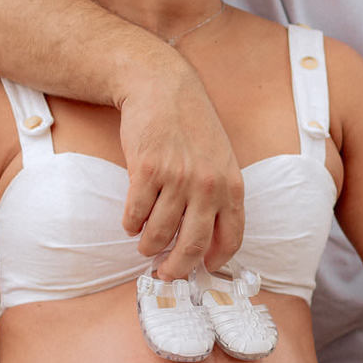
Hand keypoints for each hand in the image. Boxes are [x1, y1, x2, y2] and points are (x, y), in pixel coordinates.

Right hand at [118, 60, 244, 275]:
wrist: (163, 89)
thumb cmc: (192, 126)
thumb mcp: (220, 160)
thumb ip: (218, 195)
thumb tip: (206, 240)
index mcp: (231, 185)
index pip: (230, 238)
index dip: (213, 260)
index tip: (201, 267)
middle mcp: (207, 186)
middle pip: (191, 245)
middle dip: (176, 268)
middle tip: (165, 273)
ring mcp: (177, 179)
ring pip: (158, 234)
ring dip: (148, 245)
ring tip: (144, 244)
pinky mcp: (147, 171)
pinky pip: (135, 215)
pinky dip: (130, 225)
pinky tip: (131, 222)